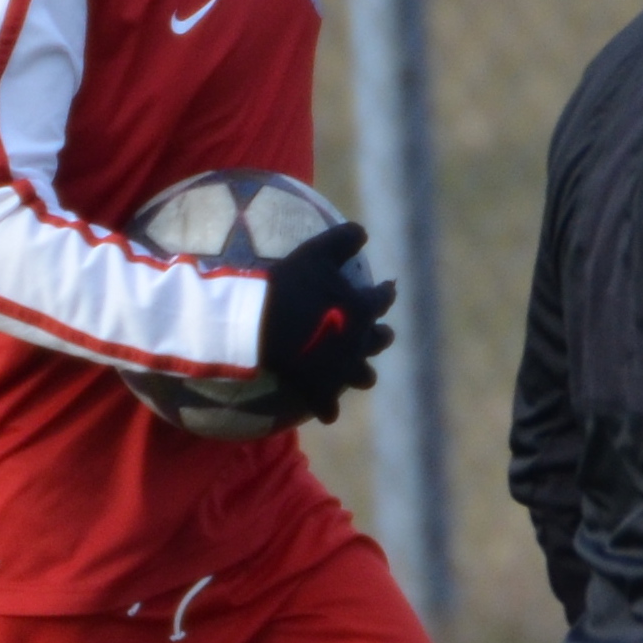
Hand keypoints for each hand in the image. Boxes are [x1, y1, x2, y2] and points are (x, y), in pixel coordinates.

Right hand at [258, 224, 397, 422]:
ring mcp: (340, 371)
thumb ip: (342, 239)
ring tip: (362, 373)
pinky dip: (327, 407)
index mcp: (361, 309)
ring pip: (364, 376)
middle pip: (380, 339)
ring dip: (363, 373)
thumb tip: (363, 231)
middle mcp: (359, 343)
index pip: (383, 298)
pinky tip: (326, 411)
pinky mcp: (319, 392)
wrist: (256, 326)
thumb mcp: (315, 253)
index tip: (387, 288)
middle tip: (376, 330)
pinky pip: (327, 405)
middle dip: (380, 334)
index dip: (386, 292)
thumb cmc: (287, 286)